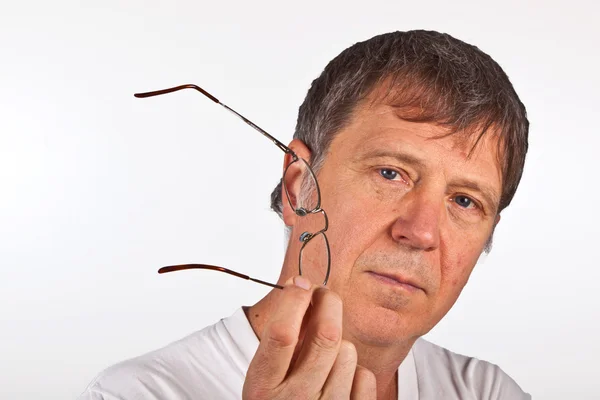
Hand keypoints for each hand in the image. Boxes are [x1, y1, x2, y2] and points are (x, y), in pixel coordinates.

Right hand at [243, 276, 375, 398]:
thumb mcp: (265, 374)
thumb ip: (281, 339)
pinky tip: (340, 378)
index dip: (294, 300)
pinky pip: (366, 376)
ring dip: (339, 344)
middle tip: (323, 295)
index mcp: (263, 388)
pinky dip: (356, 371)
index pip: (282, 333)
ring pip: (348, 352)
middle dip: (328, 303)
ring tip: (324, 357)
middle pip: (326, 335)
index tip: (300, 283)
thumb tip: (303, 289)